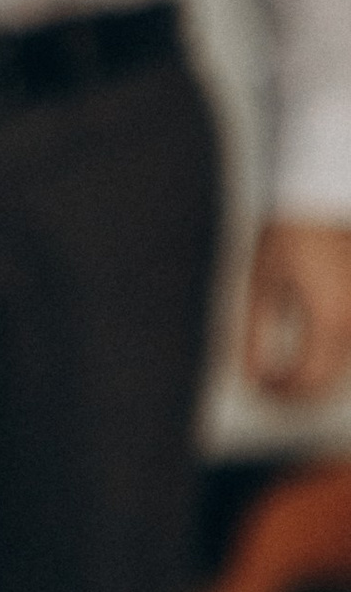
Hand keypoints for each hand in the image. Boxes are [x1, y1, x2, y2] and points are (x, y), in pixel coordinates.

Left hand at [243, 219, 350, 401]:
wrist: (319, 198)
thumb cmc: (287, 234)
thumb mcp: (260, 286)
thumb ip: (253, 336)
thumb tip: (251, 377)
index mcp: (326, 319)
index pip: (306, 382)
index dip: (280, 393)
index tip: (259, 388)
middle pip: (329, 383)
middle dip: (296, 392)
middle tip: (267, 385)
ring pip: (342, 370)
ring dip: (314, 378)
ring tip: (281, 370)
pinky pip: (349, 348)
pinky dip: (329, 359)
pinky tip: (307, 353)